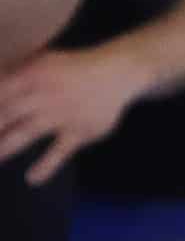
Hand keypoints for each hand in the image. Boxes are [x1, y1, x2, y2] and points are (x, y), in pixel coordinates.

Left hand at [0, 48, 149, 184]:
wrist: (117, 73)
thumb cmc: (72, 69)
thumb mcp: (42, 62)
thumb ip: (15, 73)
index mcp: (32, 75)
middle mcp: (44, 94)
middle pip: (6, 114)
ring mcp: (62, 114)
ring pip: (27, 132)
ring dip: (5, 147)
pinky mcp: (80, 131)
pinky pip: (61, 151)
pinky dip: (47, 165)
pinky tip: (33, 178)